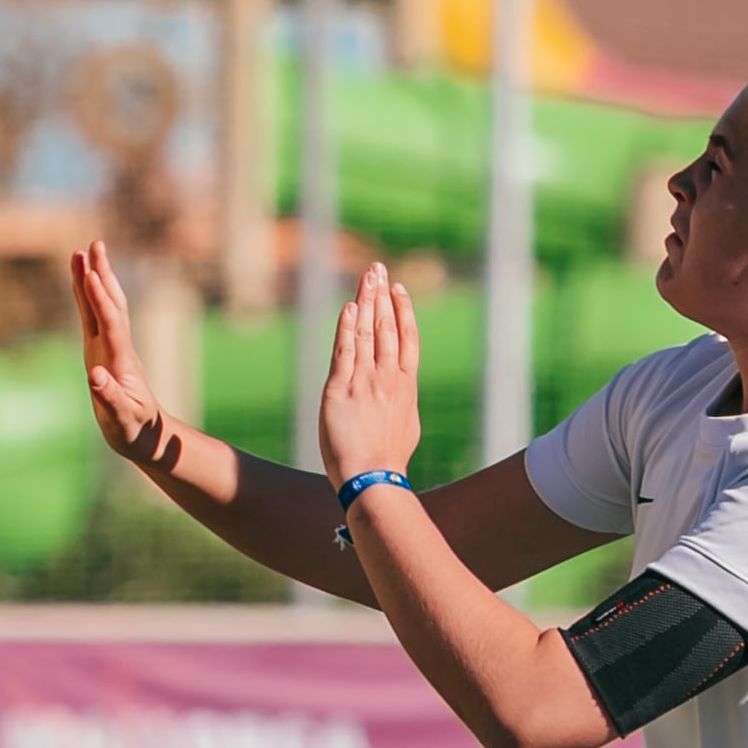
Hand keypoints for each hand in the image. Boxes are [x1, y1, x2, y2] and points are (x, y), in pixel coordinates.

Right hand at [67, 243, 181, 477]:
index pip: (110, 324)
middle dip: (101, 275)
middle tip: (93, 245)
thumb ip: (110, 398)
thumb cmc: (134, 431)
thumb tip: (95, 377)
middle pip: (109, 305)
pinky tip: (82, 282)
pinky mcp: (102, 353)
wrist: (147, 437)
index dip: (99, 299)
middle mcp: (117, 349)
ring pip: (102, 307)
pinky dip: (87, 297)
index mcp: (121, 362)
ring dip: (95, 278)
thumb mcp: (122, 420)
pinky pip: (94, 318)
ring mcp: (110, 349)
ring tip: (85, 251)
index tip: (89, 274)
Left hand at [315, 260, 423, 483]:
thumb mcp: (407, 424)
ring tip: (365, 278)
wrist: (373, 478)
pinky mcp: (340, 390)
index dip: (403, 310)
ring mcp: (365, 382)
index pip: (407, 338)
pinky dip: (347, 327)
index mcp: (406, 385)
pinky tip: (348, 308)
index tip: (398, 289)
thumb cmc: (388, 458)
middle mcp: (388, 377)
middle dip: (381, 295)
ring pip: (367, 333)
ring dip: (365, 302)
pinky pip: (344, 351)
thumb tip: (403, 387)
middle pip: (386, 327)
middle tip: (377, 269)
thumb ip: (403, 399)